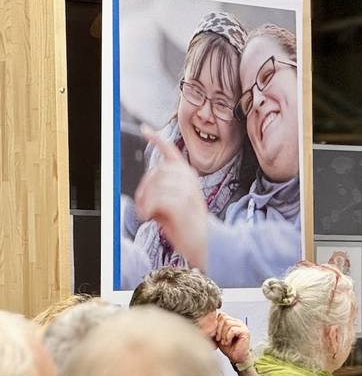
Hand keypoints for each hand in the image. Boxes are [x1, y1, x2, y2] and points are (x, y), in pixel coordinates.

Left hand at [134, 125, 209, 270]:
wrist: (205, 246)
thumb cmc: (187, 228)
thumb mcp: (171, 206)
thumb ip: (160, 193)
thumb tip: (143, 190)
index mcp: (188, 179)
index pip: (172, 154)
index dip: (158, 140)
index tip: (145, 129)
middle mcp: (190, 182)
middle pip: (157, 171)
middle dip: (144, 187)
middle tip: (142, 206)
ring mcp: (189, 192)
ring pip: (156, 185)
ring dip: (145, 200)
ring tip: (145, 214)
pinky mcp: (184, 204)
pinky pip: (157, 199)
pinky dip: (148, 208)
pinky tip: (149, 217)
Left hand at [215, 312, 251, 365]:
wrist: (236, 357)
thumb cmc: (228, 348)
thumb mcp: (218, 336)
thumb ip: (215, 327)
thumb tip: (207, 321)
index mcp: (231, 321)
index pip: (221, 315)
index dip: (215, 324)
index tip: (214, 335)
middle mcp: (237, 322)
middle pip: (224, 317)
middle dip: (218, 329)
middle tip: (218, 339)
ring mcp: (242, 326)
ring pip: (228, 323)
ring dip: (223, 334)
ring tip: (224, 342)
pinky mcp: (245, 332)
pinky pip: (232, 330)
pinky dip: (228, 337)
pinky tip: (228, 342)